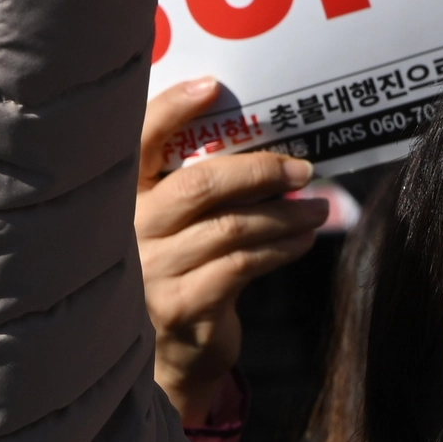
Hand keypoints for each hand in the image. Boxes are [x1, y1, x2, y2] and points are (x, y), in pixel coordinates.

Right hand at [136, 77, 324, 432]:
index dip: (172, 108)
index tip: (211, 86)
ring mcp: (152, 270)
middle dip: (261, 170)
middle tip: (302, 169)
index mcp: (124, 196)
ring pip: (233, 227)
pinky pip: (243, 266)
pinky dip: (281, 249)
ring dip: (285, 215)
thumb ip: (196, 187)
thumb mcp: (175, 225)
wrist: (166, 355)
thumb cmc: (180, 270)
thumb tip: (268, 145)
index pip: (141, 140)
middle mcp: (130, 229)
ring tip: (317, 207)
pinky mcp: (181, 306)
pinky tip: (302, 241)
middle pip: (201, 183)